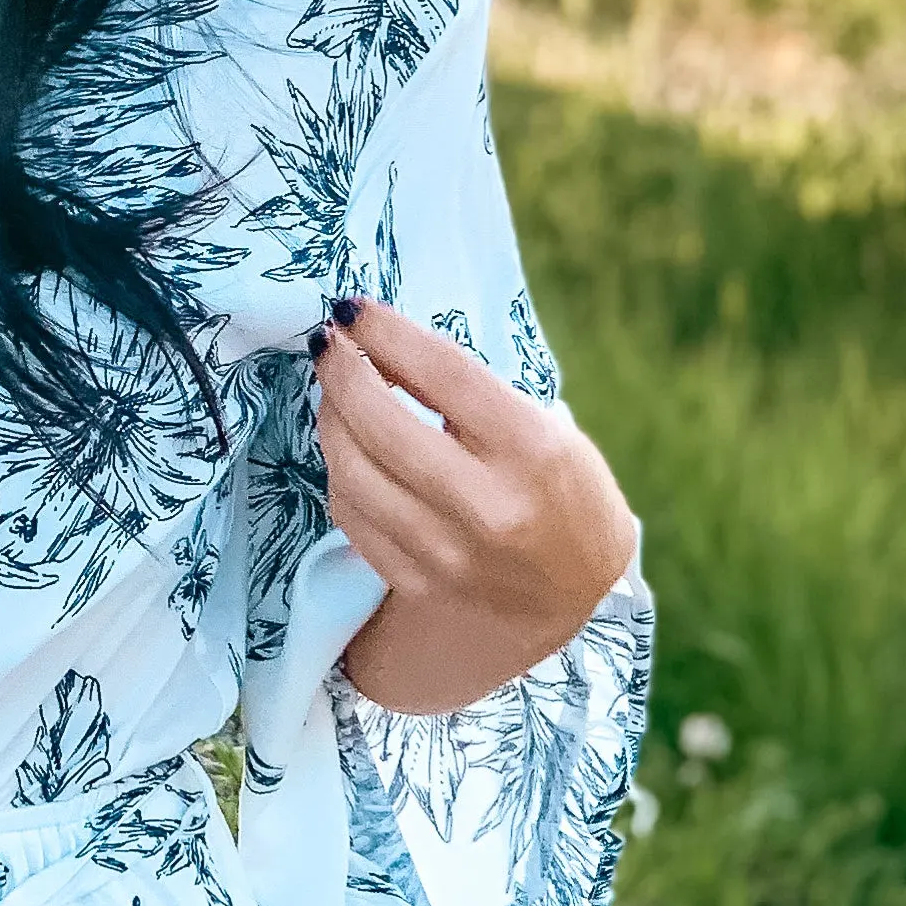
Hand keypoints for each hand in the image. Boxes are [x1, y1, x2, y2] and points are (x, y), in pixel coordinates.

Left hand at [314, 298, 636, 716]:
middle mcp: (489, 505)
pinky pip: (352, 515)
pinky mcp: (419, 583)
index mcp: (532, 450)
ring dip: (330, 419)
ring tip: (335, 392)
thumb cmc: (562, 490)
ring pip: (353, 471)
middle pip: (381, 423)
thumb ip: (469, 392)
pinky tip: (346, 446)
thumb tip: (381, 344)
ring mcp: (449, 552)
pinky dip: (340, 470)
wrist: (576, 596)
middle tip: (329, 343)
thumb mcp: (543, 428)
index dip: (386, 333)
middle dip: (342, 371)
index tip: (354, 309)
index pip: (441, 372)